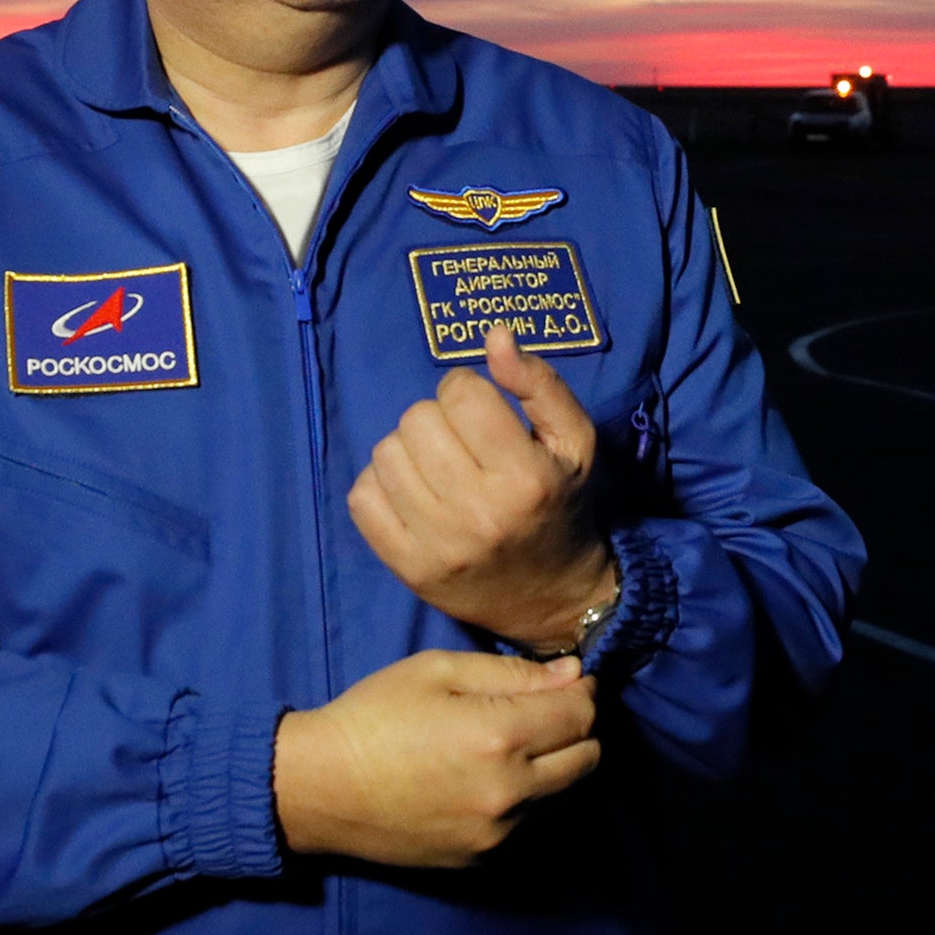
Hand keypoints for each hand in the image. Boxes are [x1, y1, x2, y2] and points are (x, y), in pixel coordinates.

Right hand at [274, 650, 599, 866]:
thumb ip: (512, 672)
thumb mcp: (437, 671)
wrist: (321, 788)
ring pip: (565, 794)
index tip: (567, 681)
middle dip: (577, 728)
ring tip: (514, 744)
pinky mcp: (483, 858)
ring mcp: (499, 833)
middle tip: (544, 710)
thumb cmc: (374, 715)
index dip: (581, 691)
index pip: (581, 715)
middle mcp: (511, 792)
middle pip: (588, 758)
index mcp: (500, 736)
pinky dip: (528, 798)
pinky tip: (490, 777)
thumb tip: (571, 675)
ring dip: (556, 765)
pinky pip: (531, 823)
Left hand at [348, 323, 613, 650]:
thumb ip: (539, 384)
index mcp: (525, 478)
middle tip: (461, 444)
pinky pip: (360, 497)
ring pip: (385, 453)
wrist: (553, 598)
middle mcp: (478, 513)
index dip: (467, 391)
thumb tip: (495, 335)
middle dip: (437, 420)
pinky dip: (380, 486)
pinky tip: (412, 494)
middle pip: (417, 420)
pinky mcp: (406, 568)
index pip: (461, 394)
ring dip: (408, 451)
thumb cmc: (561, 505)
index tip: (482, 413)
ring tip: (438, 468)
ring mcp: (437, 545)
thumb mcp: (573, 441)